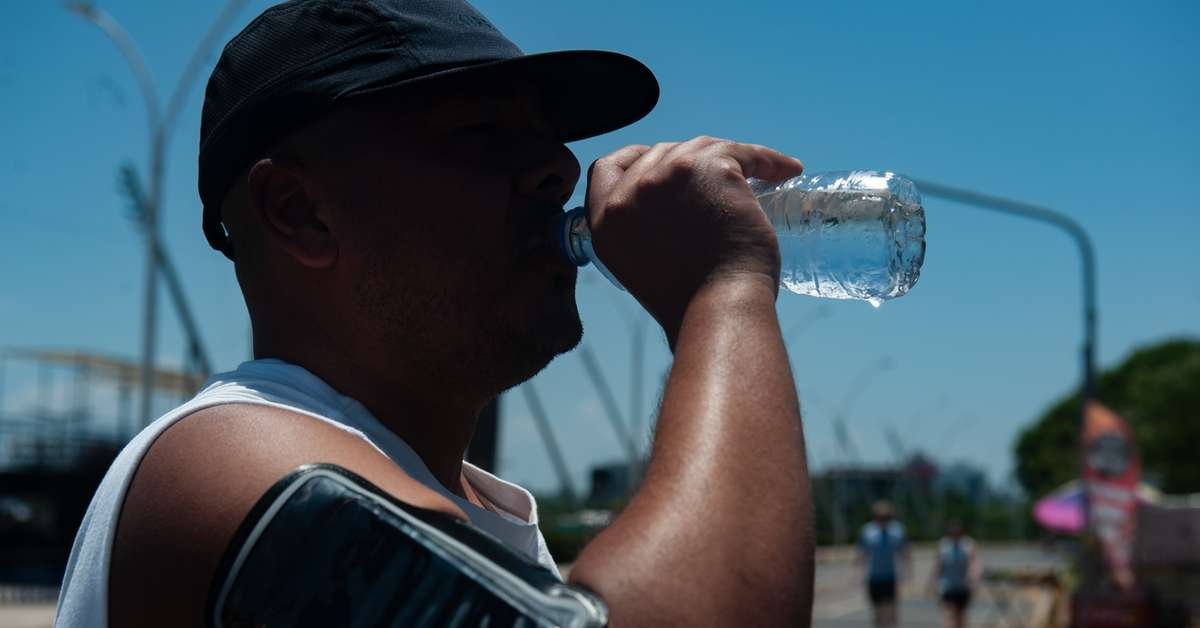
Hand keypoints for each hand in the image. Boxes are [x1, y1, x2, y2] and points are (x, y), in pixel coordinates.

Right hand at [584, 137, 802, 344]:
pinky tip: (786, 170)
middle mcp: (629, 193)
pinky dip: (768, 160)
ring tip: (760, 175)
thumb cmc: (689, 301)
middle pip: (660, 152)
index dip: (635, 161)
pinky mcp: (709, 168)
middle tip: (719, 181)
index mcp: (606, 219)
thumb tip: (667, 208)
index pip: (607, 167)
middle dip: (690, 162)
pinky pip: (743, 152)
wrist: (718, 308)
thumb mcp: (638, 265)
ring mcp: (667, 176)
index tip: (663, 169)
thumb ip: (639, 230)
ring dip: (731, 159)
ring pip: (702, 148)